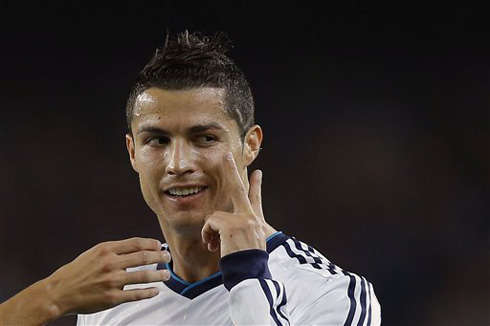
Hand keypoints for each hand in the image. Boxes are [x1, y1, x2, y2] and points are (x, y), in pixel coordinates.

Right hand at [47, 237, 170, 314]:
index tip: (159, 245)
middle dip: (159, 256)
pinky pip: (136, 294)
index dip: (151, 243)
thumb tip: (137, 248)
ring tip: (166, 275)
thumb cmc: (78, 271)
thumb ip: (114, 250)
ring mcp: (112, 281)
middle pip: (143, 257)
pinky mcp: (112, 297)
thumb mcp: (94, 253)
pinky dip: (148, 292)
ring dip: (158, 275)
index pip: (136, 243)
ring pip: (143, 275)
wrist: (60, 292)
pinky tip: (155, 291)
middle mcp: (110, 263)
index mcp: (106, 250)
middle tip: (167, 257)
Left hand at [201, 152, 265, 256]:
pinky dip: (208, 234)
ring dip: (210, 231)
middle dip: (232, 170)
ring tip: (214, 246)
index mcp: (256, 223)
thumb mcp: (246, 247)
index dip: (256, 186)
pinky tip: (213, 246)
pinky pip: (211, 222)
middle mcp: (252, 218)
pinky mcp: (232, 225)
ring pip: (216, 215)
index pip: (256, 200)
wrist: (250, 276)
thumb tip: (219, 233)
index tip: (257, 173)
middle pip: (239, 189)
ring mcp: (243, 220)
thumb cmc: (246, 265)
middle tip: (227, 156)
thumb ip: (237, 235)